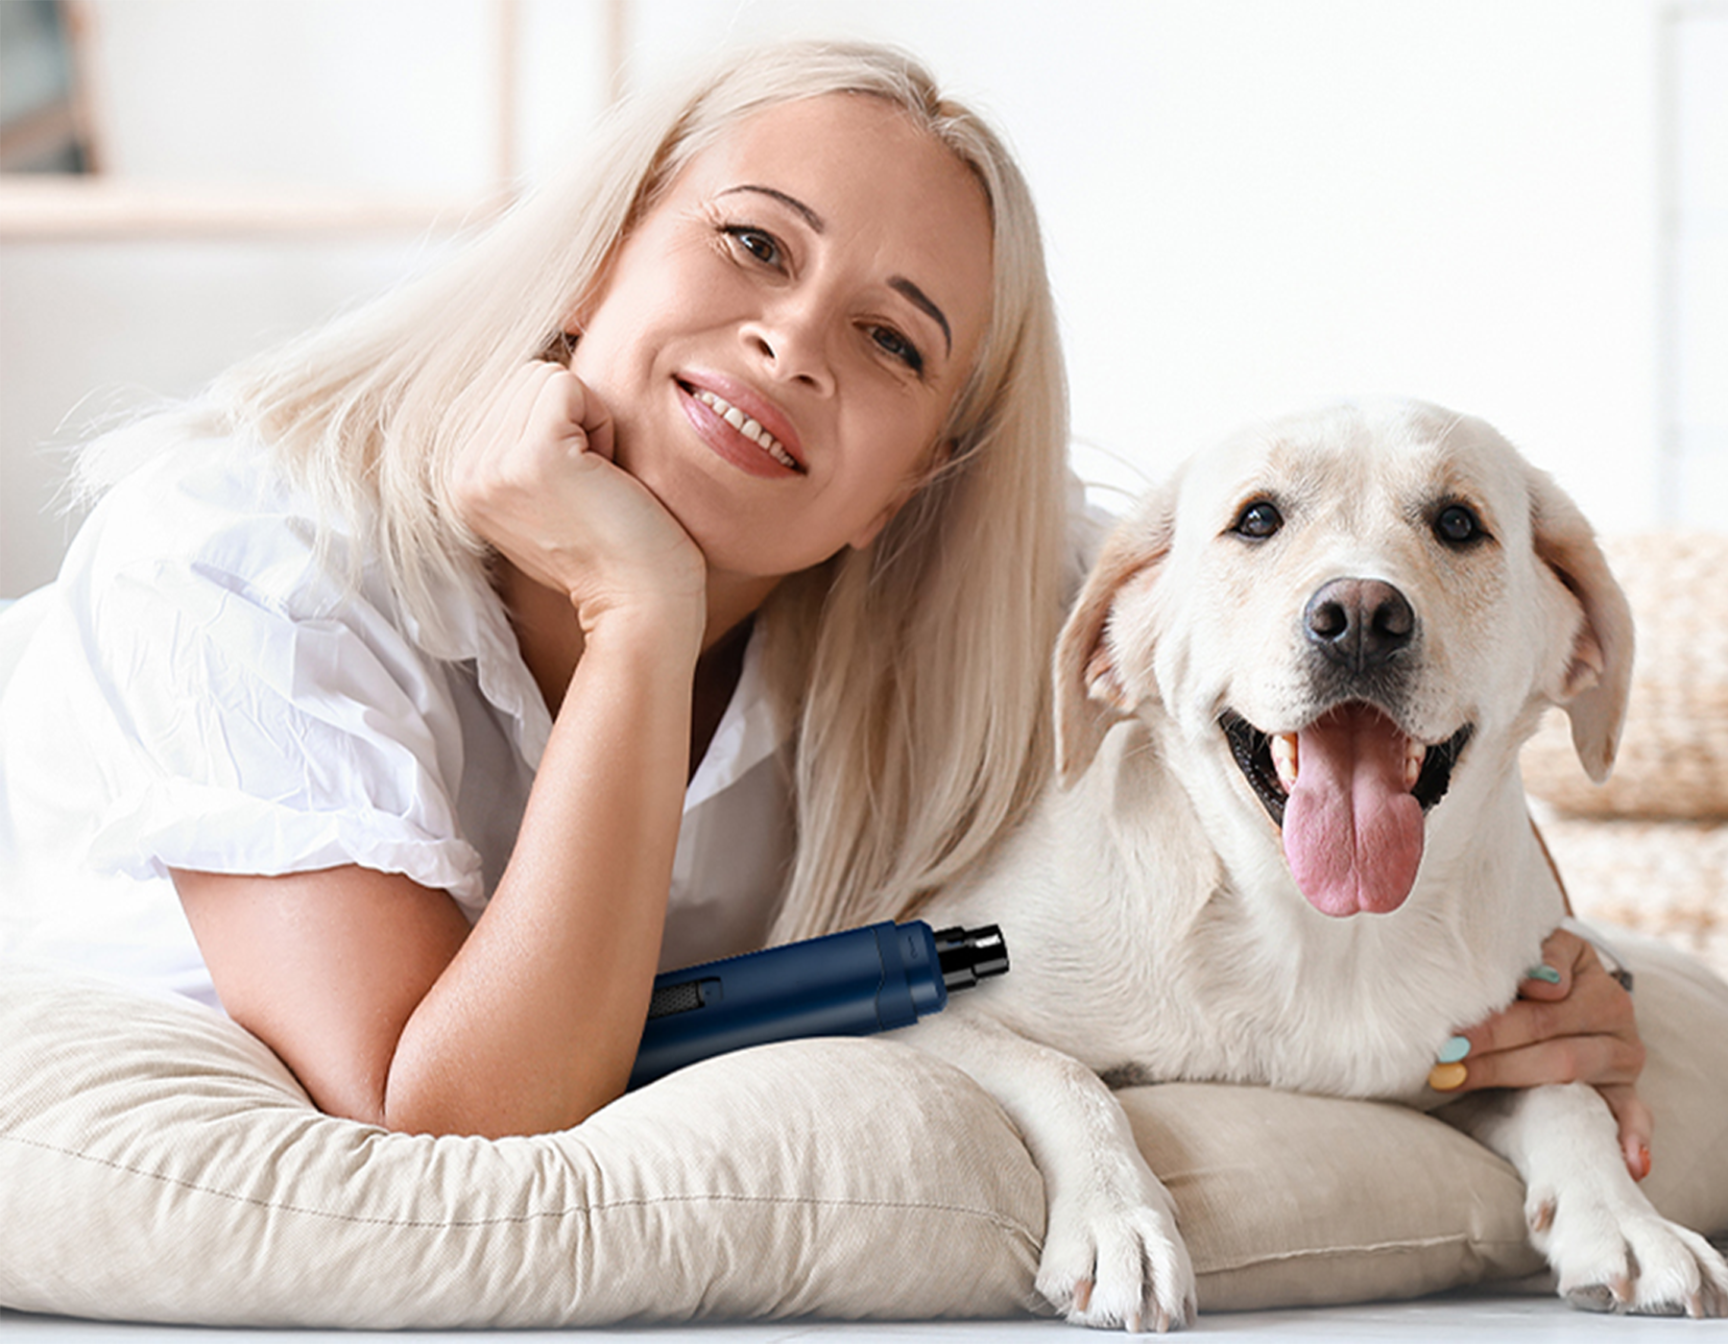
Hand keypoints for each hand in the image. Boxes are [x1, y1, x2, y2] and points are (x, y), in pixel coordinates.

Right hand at [450, 362, 704, 635]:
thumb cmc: (610, 547)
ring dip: (588, 422)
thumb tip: (529, 381)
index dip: (557, 428)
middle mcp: (462, 472)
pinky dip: (602, 421)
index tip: (571, 490)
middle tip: (588, 486)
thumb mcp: (541, 492)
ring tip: (595, 482)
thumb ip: (515, 443)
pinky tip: (606, 474)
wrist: (640, 599)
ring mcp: (492, 464)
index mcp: (458, 479)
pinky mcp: (534, 455)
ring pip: (545, 378)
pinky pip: (569, 385)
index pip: (506, 393)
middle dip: (572, 420)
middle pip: (523, 378)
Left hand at [1431, 927, 1651, 1181]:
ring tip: (1459, 1081)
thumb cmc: (1530, 967)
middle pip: (1546, 1036)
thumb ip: (1531, 956)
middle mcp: (1612, 1012)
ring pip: (1568, 1069)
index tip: (1449, 1034)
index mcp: (1588, 975)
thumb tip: (1541, 984)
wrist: (1560, 983)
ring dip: (1511, 1076)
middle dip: (1488, 1050)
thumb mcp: (1531, 948)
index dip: (1493, 1020)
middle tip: (1442, 1060)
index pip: (1538, 1003)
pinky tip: (1630, 1163)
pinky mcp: (1625, 1088)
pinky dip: (1634, 1137)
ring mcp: (1621, 1054)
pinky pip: (1635, 1114)